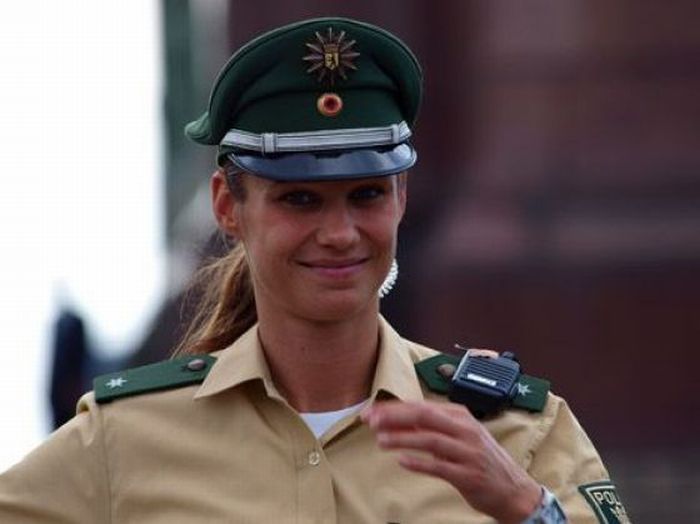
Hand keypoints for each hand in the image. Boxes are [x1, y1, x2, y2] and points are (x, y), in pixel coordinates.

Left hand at [361, 400, 541, 522]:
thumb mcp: (460, 435)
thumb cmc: (481, 459)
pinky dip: (419, 463)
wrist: (514, 490)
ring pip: (430, 439)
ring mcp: (468, 452)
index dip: (394, 408)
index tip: (372, 412)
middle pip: (424, 416)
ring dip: (403, 439)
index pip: (421, 405)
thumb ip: (433, 427)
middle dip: (395, 417)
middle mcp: (465, 430)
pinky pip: (440, 466)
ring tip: (381, 440)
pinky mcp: (468, 475)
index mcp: (460, 415)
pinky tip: (402, 461)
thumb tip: (398, 419)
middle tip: (371, 421)